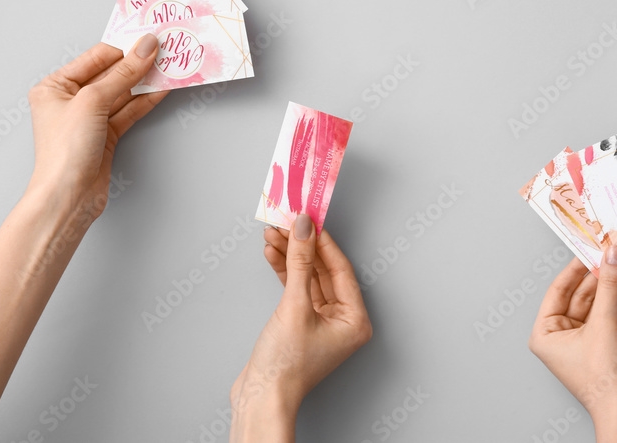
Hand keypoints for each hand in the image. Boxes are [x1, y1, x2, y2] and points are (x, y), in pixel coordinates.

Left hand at [27, 36, 167, 217]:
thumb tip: (144, 47)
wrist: (69, 196)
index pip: (96, 58)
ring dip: (146, 82)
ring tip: (169, 68)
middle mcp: (70, 100)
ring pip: (123, 93)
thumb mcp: (93, 102)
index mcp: (55, 86)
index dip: (123, 48)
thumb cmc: (64, 152)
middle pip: (111, 74)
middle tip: (164, 51)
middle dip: (137, 65)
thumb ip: (123, 73)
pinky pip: (129, 111)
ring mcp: (90, 119)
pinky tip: (162, 90)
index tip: (149, 40)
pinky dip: (146, 100)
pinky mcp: (106, 135)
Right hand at [231, 215, 371, 433]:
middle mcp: (343, 321)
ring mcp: (322, 322)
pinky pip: (296, 289)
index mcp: (355, 320)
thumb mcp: (294, 306)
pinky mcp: (301, 323)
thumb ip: (300, 263)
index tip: (309, 219)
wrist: (260, 397)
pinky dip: (284, 272)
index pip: (340, 269)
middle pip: (323, 271)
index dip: (323, 242)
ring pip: (307, 278)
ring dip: (290, 256)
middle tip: (288, 222)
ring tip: (273, 233)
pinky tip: (273, 254)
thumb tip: (304, 228)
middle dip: (303, 246)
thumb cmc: (285, 365)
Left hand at [529, 249, 616, 441]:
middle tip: (615, 254)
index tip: (591, 248)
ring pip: (597, 304)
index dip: (577, 267)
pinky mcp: (601, 346)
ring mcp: (580, 341)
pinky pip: (607, 316)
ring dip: (614, 286)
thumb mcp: (605, 323)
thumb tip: (611, 256)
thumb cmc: (603, 380)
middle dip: (601, 275)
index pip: (559, 289)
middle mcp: (558, 337)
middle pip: (580, 295)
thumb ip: (609, 286)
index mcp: (545, 333)